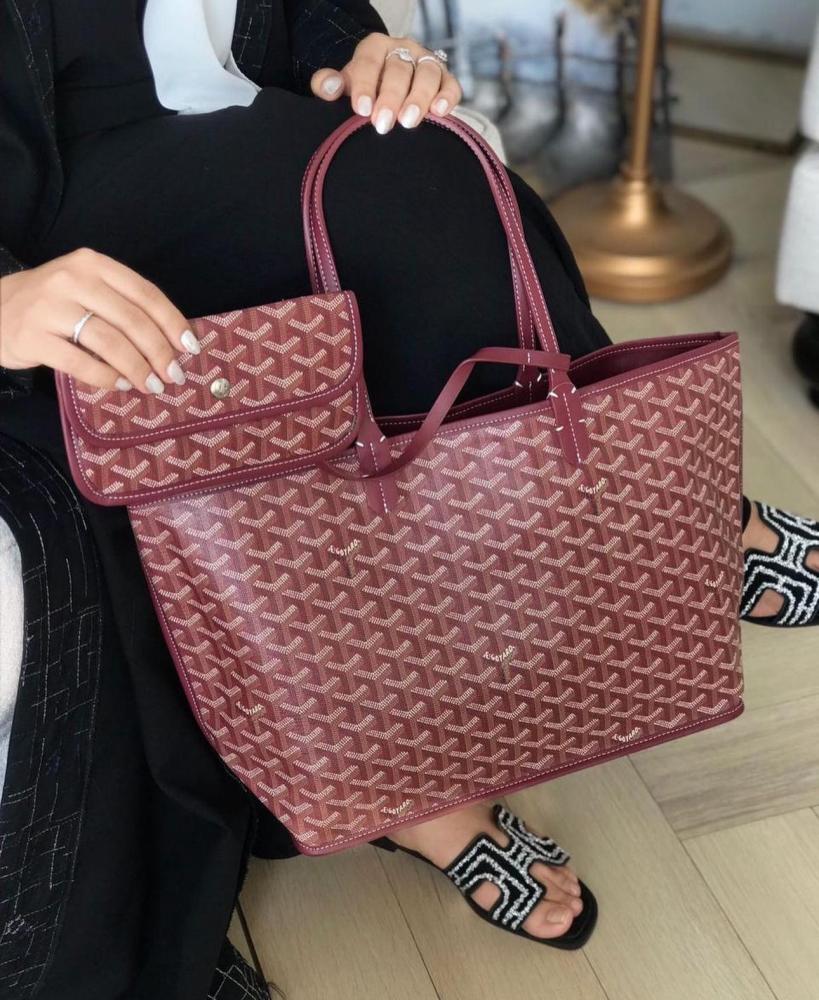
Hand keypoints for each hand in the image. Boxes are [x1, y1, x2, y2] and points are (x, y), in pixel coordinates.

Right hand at [0, 248, 199, 392]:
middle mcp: (72, 280)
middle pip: (131, 320)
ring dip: (138, 368)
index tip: (191, 348)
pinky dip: (107, 377)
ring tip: (152, 385)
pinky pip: (81, 363)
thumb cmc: (53, 304)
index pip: (145, 293)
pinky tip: (121, 385)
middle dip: (159, 352)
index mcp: (93, 264)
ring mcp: (50, 308)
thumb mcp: (87, 290)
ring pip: (109, 342)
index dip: (172, 323)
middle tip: (174, 376)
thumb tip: (173, 343)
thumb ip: (124, 307)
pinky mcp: (33, 337)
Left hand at [311, 33, 461, 133]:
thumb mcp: (344, 85)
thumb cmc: (365, 90)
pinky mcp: (445, 79)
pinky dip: (447, 97)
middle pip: (399, 69)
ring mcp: (426, 63)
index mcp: (375, 47)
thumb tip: (328, 88)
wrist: (388, 89)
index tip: (361, 109)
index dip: (365, 85)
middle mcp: (403, 50)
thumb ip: (328, 85)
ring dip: (419, 97)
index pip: (370, 62)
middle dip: (391, 97)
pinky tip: (440, 112)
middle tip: (382, 123)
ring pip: (427, 74)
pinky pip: (451, 85)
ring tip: (408, 121)